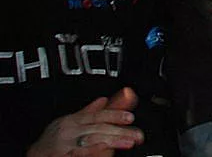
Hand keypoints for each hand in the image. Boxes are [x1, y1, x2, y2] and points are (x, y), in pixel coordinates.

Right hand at [27, 87, 143, 156]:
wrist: (34, 154)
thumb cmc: (52, 139)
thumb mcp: (70, 121)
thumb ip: (88, 112)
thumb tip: (105, 99)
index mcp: (73, 120)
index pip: (98, 115)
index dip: (115, 115)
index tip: (131, 118)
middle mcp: (70, 131)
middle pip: (99, 128)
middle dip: (120, 131)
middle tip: (137, 135)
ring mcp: (66, 145)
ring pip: (93, 141)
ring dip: (113, 142)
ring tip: (128, 143)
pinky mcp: (64, 156)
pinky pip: (81, 153)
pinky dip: (95, 151)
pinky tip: (107, 151)